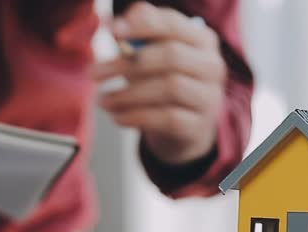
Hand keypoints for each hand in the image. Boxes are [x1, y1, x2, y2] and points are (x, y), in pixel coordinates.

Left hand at [94, 2, 225, 164]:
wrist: (184, 130)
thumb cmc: (162, 83)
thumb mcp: (151, 57)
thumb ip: (136, 37)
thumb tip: (113, 25)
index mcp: (201, 41)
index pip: (173, 24)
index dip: (141, 25)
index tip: (111, 31)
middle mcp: (212, 66)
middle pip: (172, 56)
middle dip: (127, 63)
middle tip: (95, 73)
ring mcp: (209, 98)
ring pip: (170, 87)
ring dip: (128, 94)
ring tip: (103, 100)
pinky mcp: (199, 126)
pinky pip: (167, 118)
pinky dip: (137, 116)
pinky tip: (118, 117)